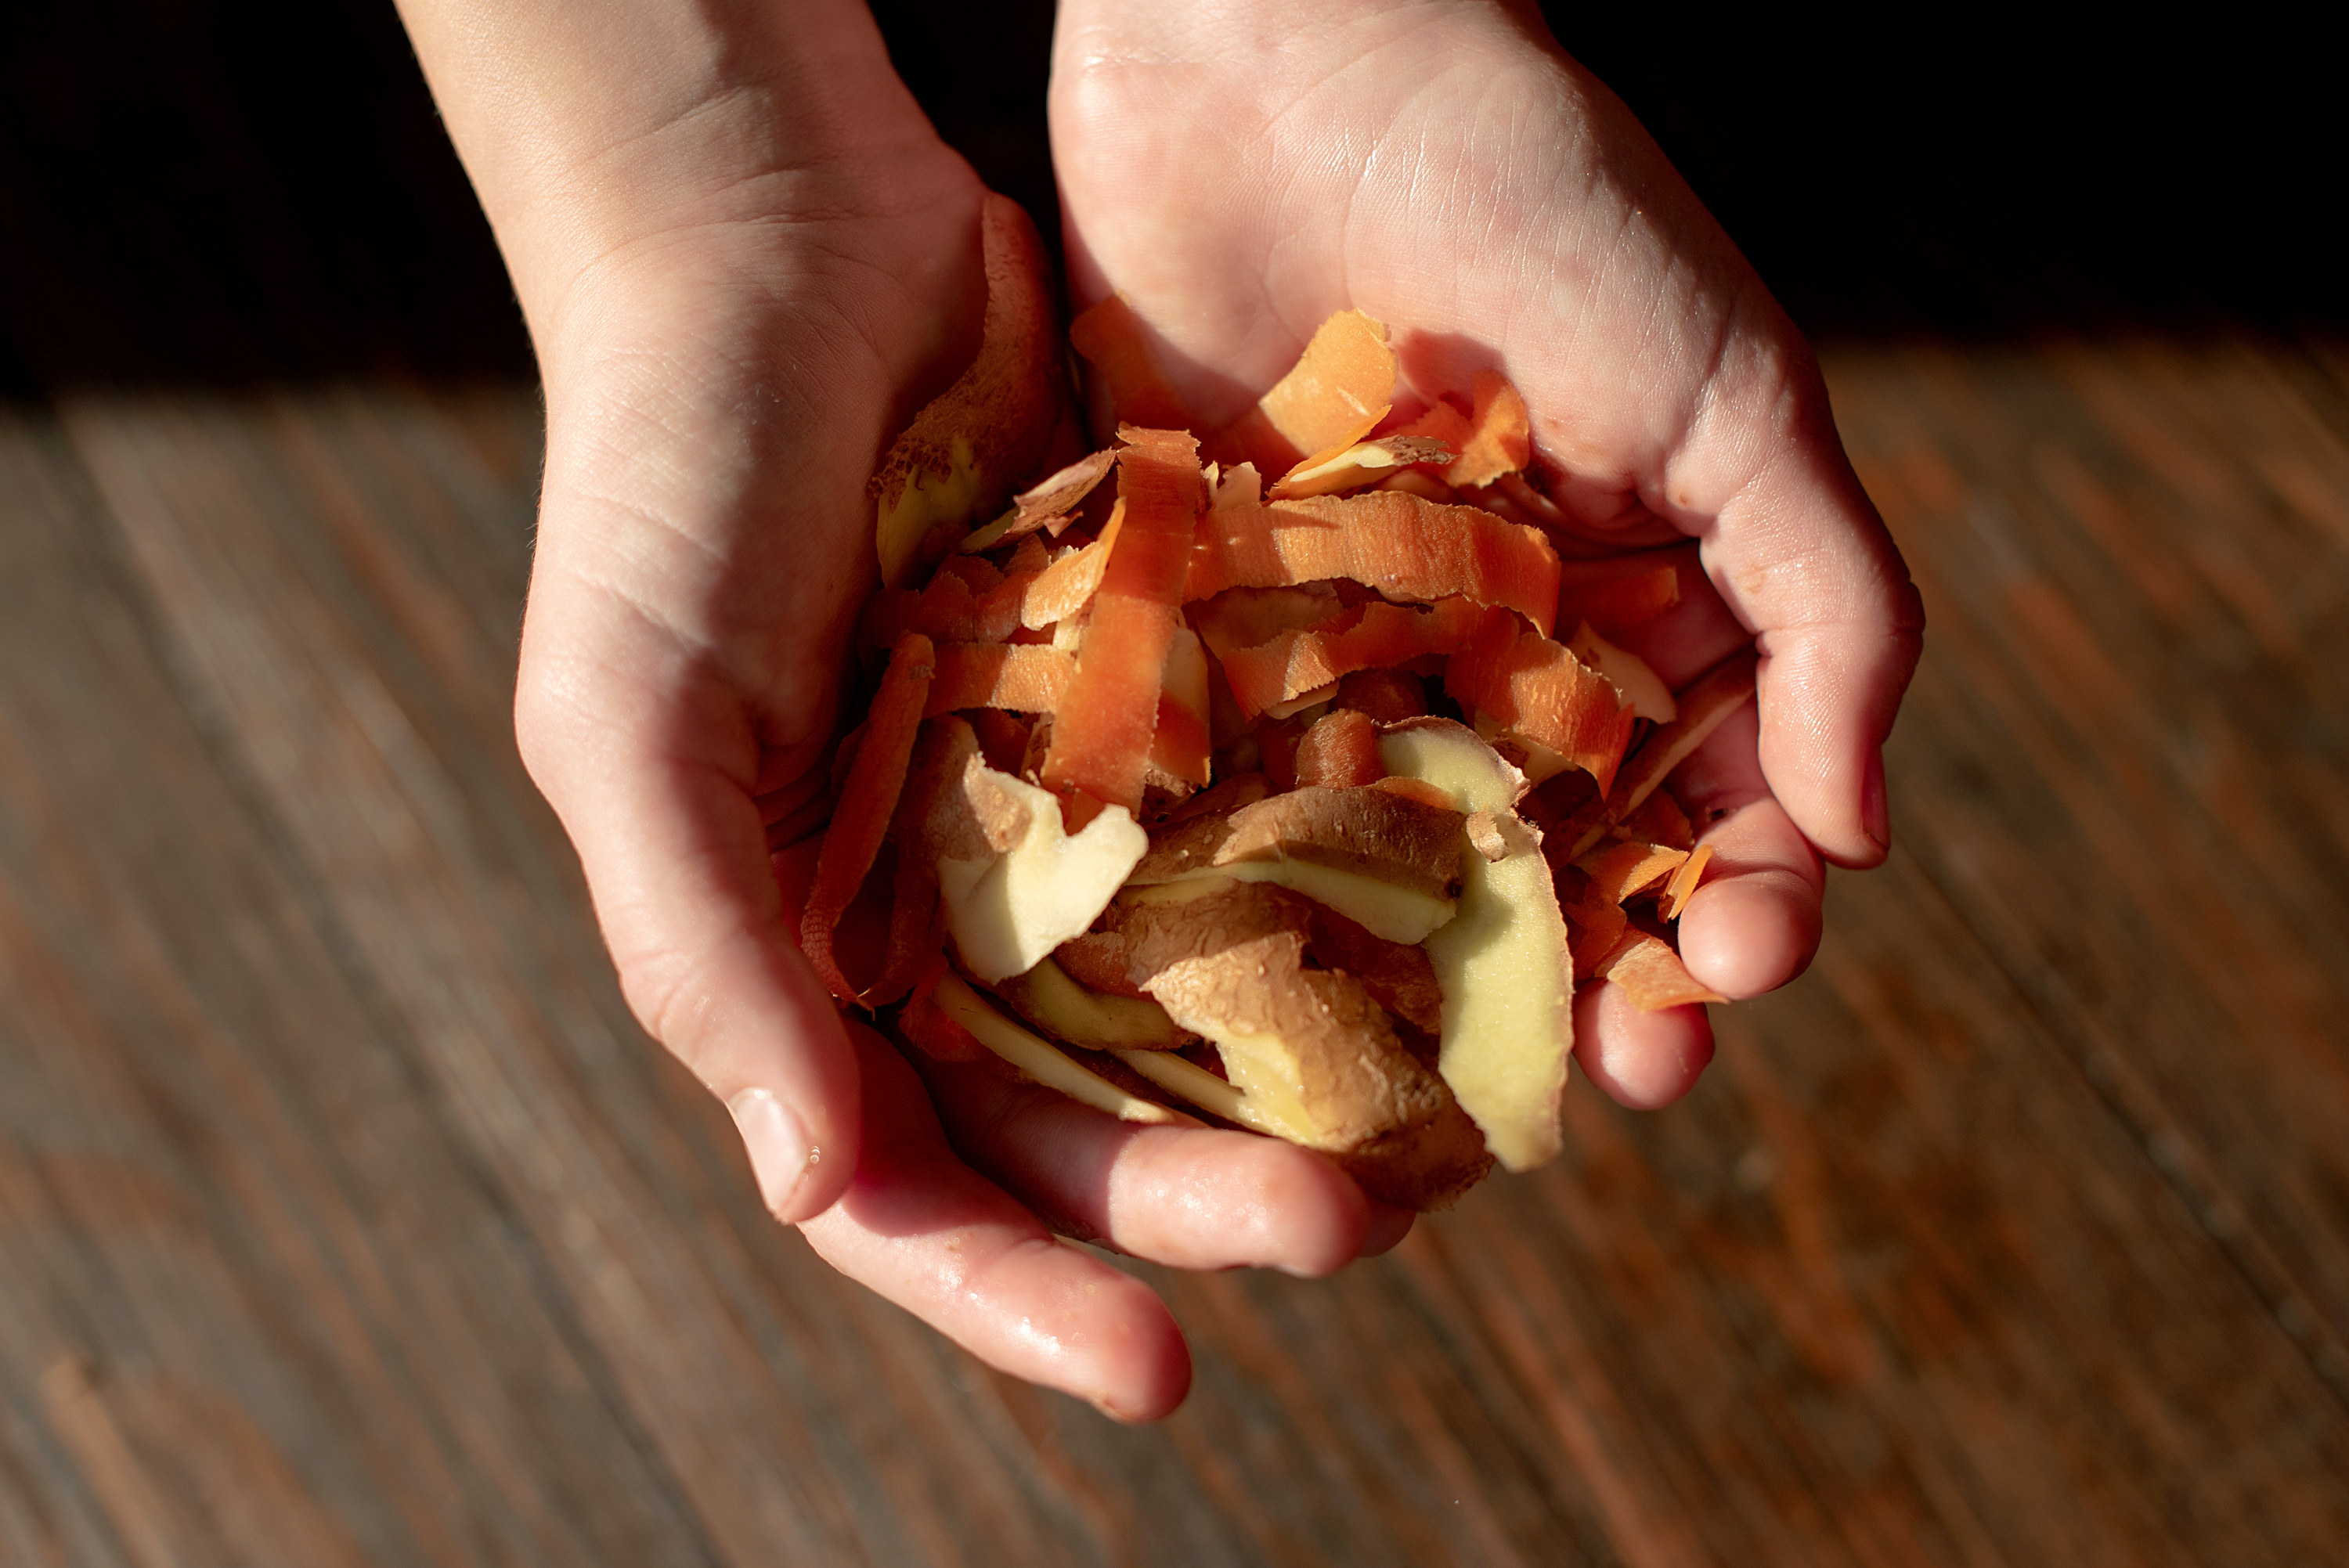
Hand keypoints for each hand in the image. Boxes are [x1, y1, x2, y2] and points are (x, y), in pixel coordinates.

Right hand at [395, 0, 1401, 1420]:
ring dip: (1312, 1064)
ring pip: (1204, 991)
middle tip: (1355, 1221)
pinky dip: (1349, 879)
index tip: (1162, 1370)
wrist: (784, 236)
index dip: (1021, 1293)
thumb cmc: (665, 483)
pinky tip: (1457, 925)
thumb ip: (710, 952)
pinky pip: (1268, 814)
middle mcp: (945, 909)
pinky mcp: (1161, 695)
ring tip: (1445, 1120)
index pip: (911, 1182)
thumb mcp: (633, 722)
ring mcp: (1063, 809)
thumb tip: (813, 1187)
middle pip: (1089, 1110)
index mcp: (806, 954)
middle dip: (1207, 1187)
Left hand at [1051, 0, 1924, 1104]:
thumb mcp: (1733, 391)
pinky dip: (1249, 878)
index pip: (1713, 802)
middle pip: (1555, 865)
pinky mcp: (1205, 626)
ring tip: (1440, 1077)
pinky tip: (1260, 969)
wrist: (1285, 53)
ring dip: (1424, 977)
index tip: (1732, 981)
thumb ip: (1828, 600)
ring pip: (1394, 857)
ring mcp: (1346, 650)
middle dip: (1590, 982)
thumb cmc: (1540, 199)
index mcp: (1642, 607)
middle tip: (1606, 1083)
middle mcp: (1497, 651)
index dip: (1738, 909)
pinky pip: (1230, 780)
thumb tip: (1865, 828)